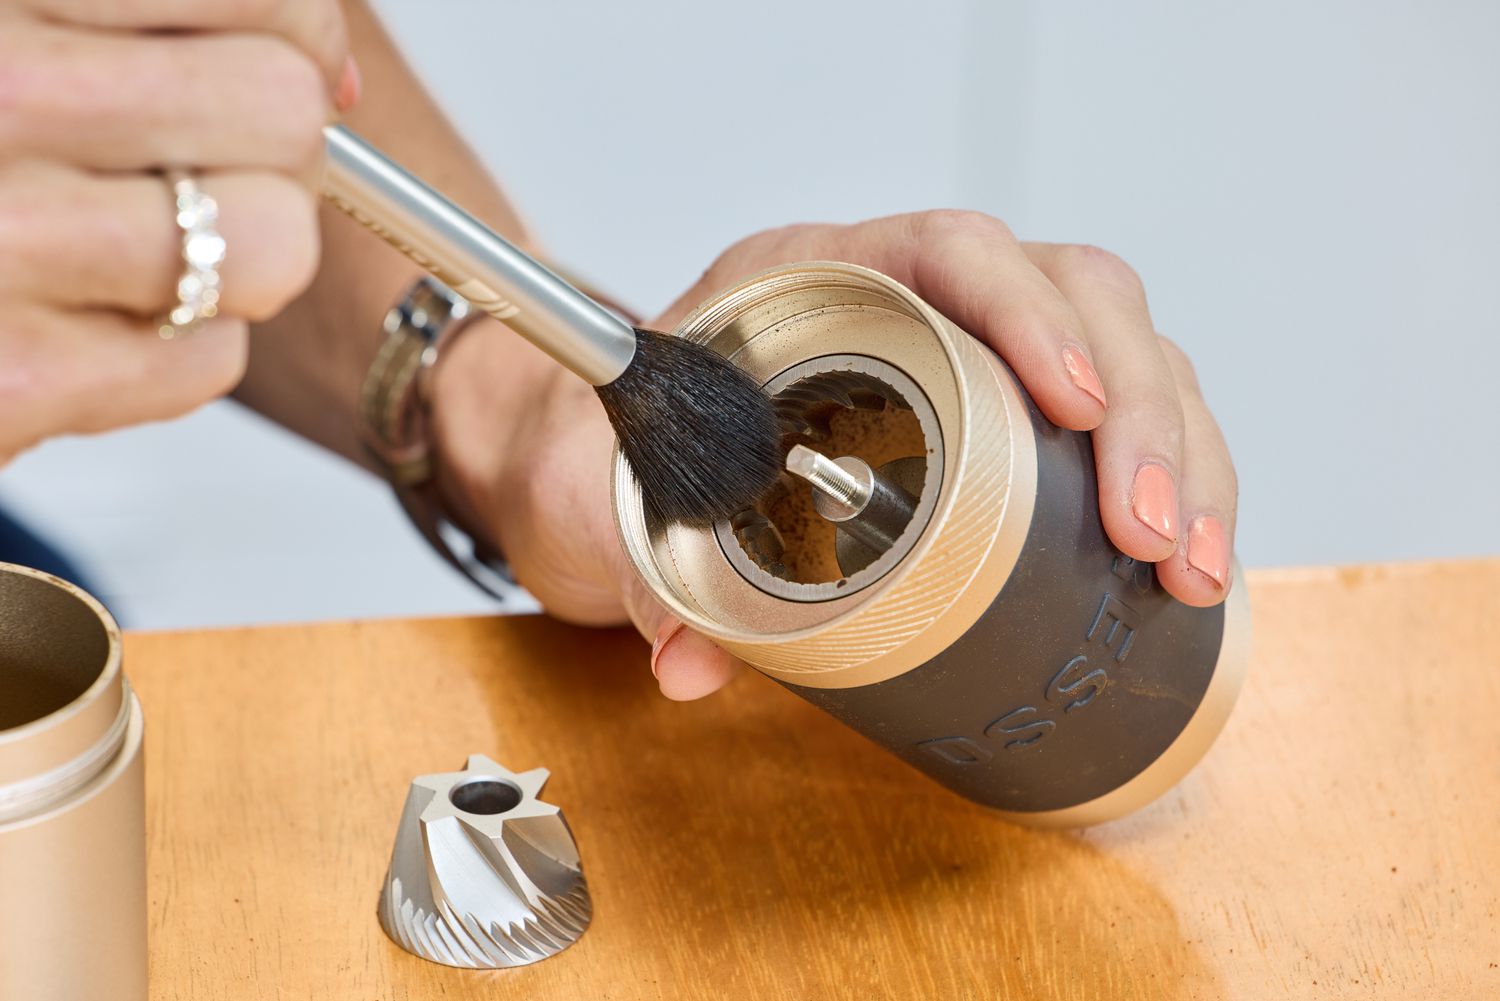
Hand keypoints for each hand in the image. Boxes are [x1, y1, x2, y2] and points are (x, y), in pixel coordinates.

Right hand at [0, 0, 356, 463]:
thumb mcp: (19, 35)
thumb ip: (164, 18)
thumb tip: (335, 80)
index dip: (286, 34)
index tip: (247, 57)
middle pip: (283, 109)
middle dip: (264, 150)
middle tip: (182, 166)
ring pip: (278, 242)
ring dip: (234, 258)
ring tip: (135, 248)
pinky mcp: (6, 380)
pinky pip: (211, 357)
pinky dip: (173, 352)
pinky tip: (82, 323)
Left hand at [435, 211, 1237, 698]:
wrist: (608, 462)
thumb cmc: (619, 453)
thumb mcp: (619, 498)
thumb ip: (648, 570)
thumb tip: (688, 662)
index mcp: (819, 282)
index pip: (953, 249)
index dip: (1027, 311)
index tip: (1071, 404)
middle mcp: (911, 303)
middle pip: (1077, 296)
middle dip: (1140, 410)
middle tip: (1152, 532)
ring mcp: (970, 361)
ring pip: (1122, 357)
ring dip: (1179, 457)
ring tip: (1191, 568)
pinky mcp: (1004, 429)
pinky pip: (1110, 429)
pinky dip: (1165, 487)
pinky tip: (1183, 565)